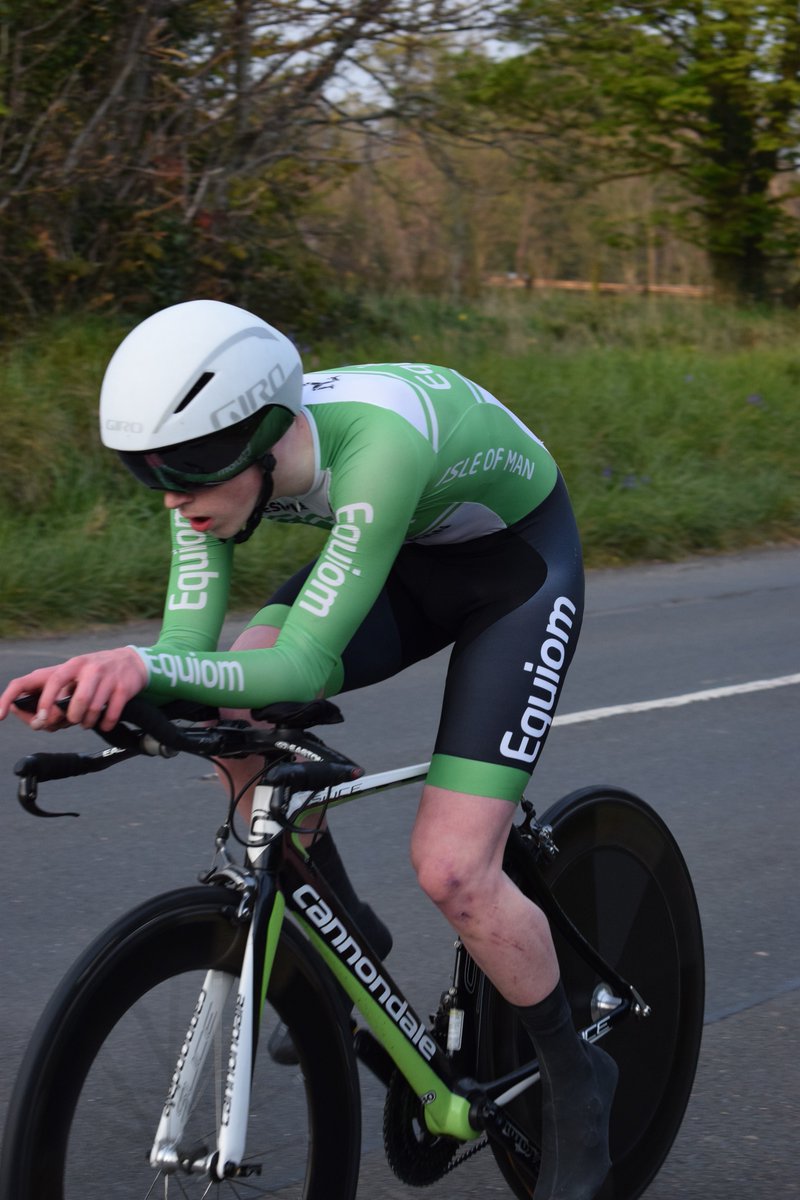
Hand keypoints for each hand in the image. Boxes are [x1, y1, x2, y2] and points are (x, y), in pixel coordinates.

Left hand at [0, 648, 147, 732]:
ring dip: (88, 722)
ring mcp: (109, 679)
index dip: (47, 700)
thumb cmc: (96, 670)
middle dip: (73, 717)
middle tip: (73, 719)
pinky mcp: (124, 689)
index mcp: (75, 664)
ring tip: (86, 722)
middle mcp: (92, 669)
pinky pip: (112, 714)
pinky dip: (105, 724)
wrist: (131, 661)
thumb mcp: (77, 670)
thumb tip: (42, 716)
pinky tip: (103, 723)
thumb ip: (60, 688)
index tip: (41, 717)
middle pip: (78, 700)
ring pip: (94, 709)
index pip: (56, 680)